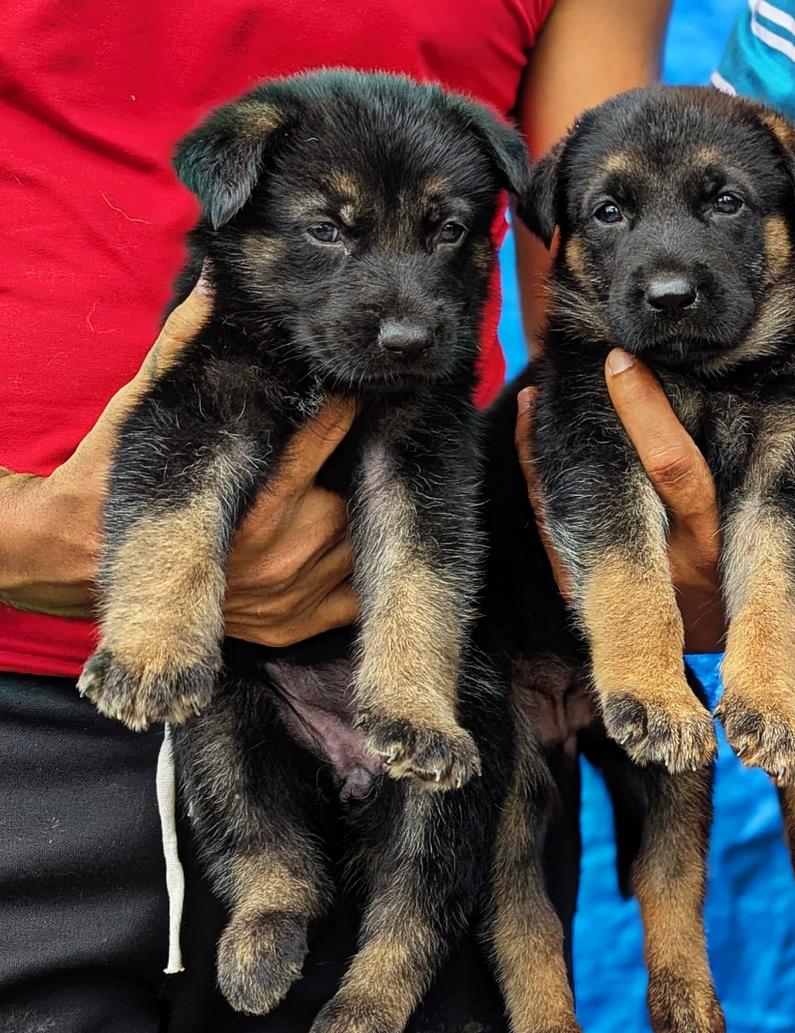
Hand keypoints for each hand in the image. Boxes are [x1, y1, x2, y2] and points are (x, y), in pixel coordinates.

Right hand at [0, 277, 360, 644]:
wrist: (68, 565)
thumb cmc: (104, 479)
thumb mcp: (138, 410)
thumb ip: (179, 348)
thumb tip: (212, 287)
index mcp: (247, 508)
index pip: (321, 446)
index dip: (346, 412)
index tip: (362, 386)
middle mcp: (274, 557)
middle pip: (352, 498)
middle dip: (357, 465)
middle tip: (370, 434)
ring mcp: (286, 597)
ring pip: (358, 546)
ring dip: (361, 515)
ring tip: (359, 481)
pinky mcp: (289, 626)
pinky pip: (352, 598)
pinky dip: (355, 568)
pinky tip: (349, 536)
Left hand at [515, 349, 794, 653]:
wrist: (707, 666)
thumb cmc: (754, 589)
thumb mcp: (794, 545)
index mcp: (710, 540)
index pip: (676, 471)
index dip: (648, 416)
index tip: (626, 360)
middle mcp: (660, 554)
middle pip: (623, 479)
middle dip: (605, 417)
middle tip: (594, 353)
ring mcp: (616, 570)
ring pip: (577, 498)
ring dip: (557, 438)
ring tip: (545, 376)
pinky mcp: (577, 581)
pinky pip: (546, 522)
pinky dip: (533, 469)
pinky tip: (530, 416)